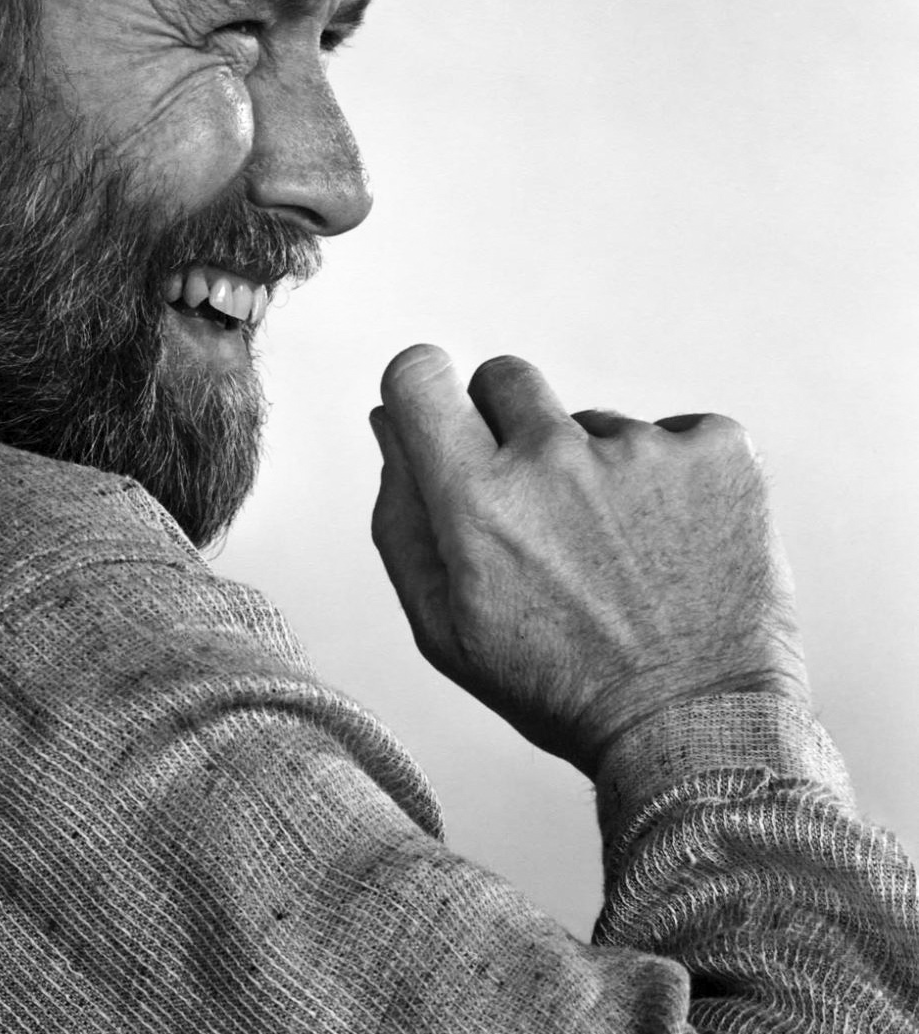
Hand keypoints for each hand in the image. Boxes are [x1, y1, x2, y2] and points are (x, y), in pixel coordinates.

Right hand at [369, 346, 809, 776]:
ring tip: (623, 555)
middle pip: (504, 377)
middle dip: (509, 426)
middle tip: (541, 508)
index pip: (419, 374)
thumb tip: (387, 421)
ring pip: (592, 420)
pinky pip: (673, 433)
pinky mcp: (719, 450)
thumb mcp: (443, 626)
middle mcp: (554, 458)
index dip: (423, 390)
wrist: (701, 731)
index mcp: (477, 501)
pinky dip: (674, 478)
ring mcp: (643, 447)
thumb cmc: (560, 688)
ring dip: (597, 468)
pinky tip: (677, 543)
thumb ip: (400, 515)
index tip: (443, 418)